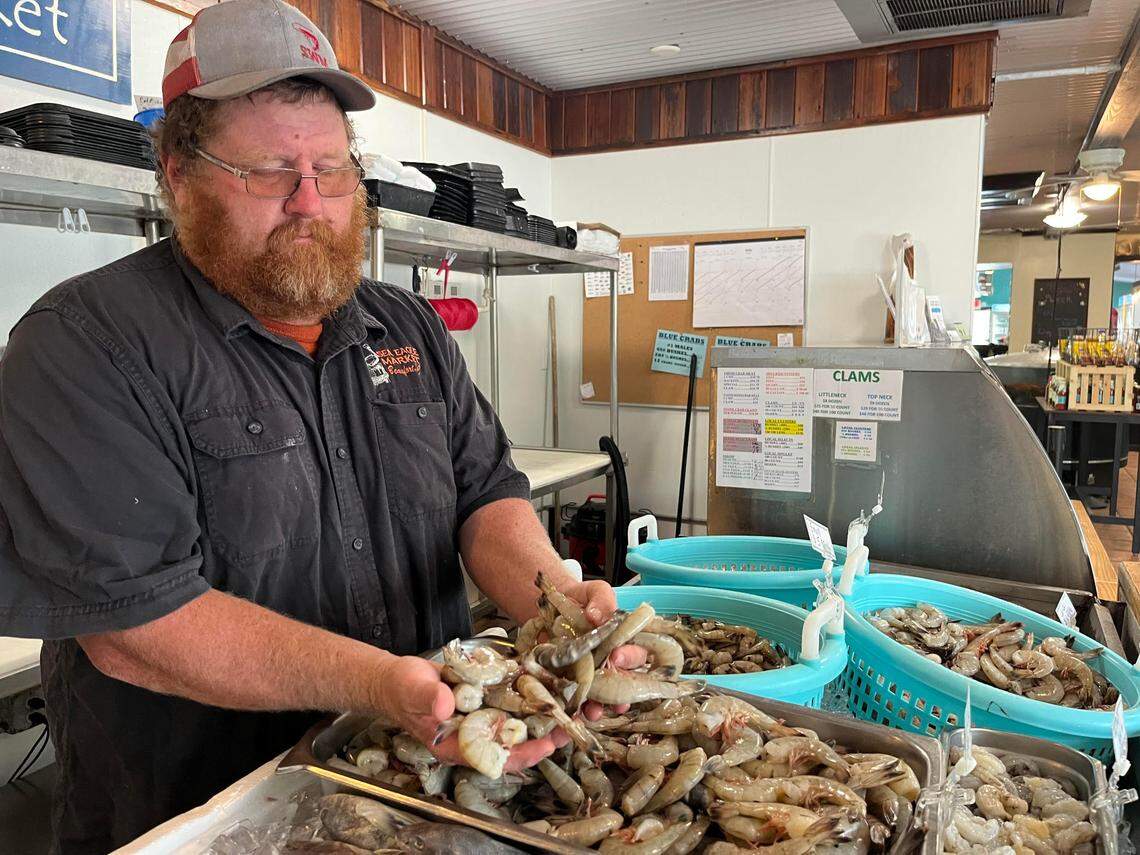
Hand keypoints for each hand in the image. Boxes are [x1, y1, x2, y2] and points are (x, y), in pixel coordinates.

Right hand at [375, 655, 557, 772]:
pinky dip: (526, 698)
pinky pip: (507, 704)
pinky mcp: (482, 701)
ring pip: (514, 725)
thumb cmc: (401, 689)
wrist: (396, 678)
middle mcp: (471, 736)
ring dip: (538, 718)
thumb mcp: (413, 690)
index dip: (521, 754)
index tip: (545, 745)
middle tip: (566, 727)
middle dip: (540, 738)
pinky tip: (545, 687)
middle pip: (511, 745)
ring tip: (564, 709)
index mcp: (455, 746)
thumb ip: (429, 698)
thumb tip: (447, 704)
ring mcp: (478, 719)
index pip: (494, 758)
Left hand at [559, 579, 650, 719]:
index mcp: (624, 641)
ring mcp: (593, 675)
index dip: (629, 657)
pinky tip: (573, 716)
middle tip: (608, 694)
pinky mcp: (573, 683)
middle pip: (623, 682)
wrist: (551, 607)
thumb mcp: (594, 591)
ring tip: (593, 711)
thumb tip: (597, 615)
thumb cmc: (581, 599)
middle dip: (618, 691)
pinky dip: (576, 710)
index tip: (616, 655)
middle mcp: (613, 662)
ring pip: (603, 697)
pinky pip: (579, 701)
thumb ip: (601, 598)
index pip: (636, 653)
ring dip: (600, 707)